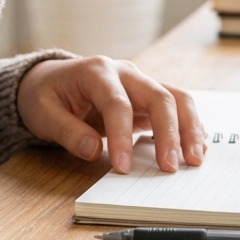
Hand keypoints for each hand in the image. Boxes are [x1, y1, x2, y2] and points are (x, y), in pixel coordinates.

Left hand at [16, 55, 207, 173]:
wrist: (51, 80)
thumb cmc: (46, 96)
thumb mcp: (43, 113)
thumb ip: (67, 132)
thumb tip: (92, 151)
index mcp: (97, 71)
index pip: (117, 104)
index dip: (122, 137)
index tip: (124, 167)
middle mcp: (125, 72)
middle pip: (158, 96)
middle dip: (168, 133)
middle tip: (170, 168)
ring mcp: (140, 83)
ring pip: (175, 98)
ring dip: (189, 128)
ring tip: (195, 159)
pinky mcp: (148, 98)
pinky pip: (176, 107)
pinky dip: (190, 126)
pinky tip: (197, 147)